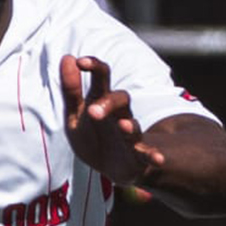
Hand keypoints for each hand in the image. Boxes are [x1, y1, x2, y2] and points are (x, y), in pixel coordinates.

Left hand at [60, 55, 163, 185]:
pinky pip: (148, 155)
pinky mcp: (139, 157)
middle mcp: (120, 115)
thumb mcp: (75, 115)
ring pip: (134, 127)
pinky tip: (158, 159)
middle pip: (120, 100)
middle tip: (92, 111)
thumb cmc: (93, 136)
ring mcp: (131, 136)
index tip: (81, 62)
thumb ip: (71, 91)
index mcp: (102, 102)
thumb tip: (67, 57)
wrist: (111, 167)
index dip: (94, 67)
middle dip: (108, 103)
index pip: (102, 78)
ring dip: (129, 127)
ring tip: (123, 126)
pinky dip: (154, 156)